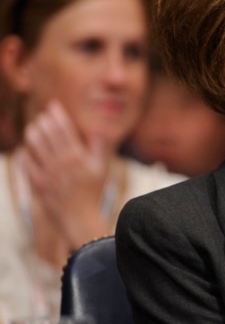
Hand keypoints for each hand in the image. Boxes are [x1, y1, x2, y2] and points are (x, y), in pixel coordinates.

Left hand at [22, 100, 109, 248]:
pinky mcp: (37, 184)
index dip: (58, 115)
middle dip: (44, 121)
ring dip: (32, 134)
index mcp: (78, 157)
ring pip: (35, 146)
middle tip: (42, 115)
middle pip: (48, 134)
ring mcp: (48, 173)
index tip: (53, 106)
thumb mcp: (101, 168)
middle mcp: (62, 163)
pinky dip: (25, 153)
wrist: (80, 217)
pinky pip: (27, 163)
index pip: (65, 129)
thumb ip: (99, 147)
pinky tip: (26, 148)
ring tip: (33, 128)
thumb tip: (99, 129)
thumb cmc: (92, 192)